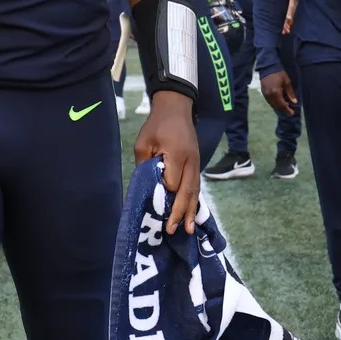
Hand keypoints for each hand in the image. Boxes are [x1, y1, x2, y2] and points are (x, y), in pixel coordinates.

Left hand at [134, 91, 200, 232]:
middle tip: (171, 230)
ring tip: (187, 230)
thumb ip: (145, 164)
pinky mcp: (197, 165)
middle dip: (178, 212)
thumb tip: (146, 187)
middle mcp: (190, 161)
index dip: (164, 192)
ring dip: (189, 211)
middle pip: (186, 191)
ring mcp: (196, 163)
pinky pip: (196, 186)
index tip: (155, 201)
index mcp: (176, 154)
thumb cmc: (156, 125)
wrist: (176, 108)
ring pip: (194, 191)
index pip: (172, 182)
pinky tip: (191, 215)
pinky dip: (193, 202)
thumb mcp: (143, 142)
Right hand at [260, 68, 297, 117]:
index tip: (292, 113)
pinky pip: (269, 101)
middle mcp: (269, 95)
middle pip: (277, 106)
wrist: (268, 67)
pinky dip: (275, 103)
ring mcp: (265, 94)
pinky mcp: (263, 93)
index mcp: (276, 93)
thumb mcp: (287, 82)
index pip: (282, 105)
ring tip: (285, 107)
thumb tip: (294, 102)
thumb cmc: (279, 73)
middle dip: (283, 110)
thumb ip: (290, 93)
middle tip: (289, 112)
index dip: (287, 110)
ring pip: (272, 105)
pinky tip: (279, 102)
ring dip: (279, 107)